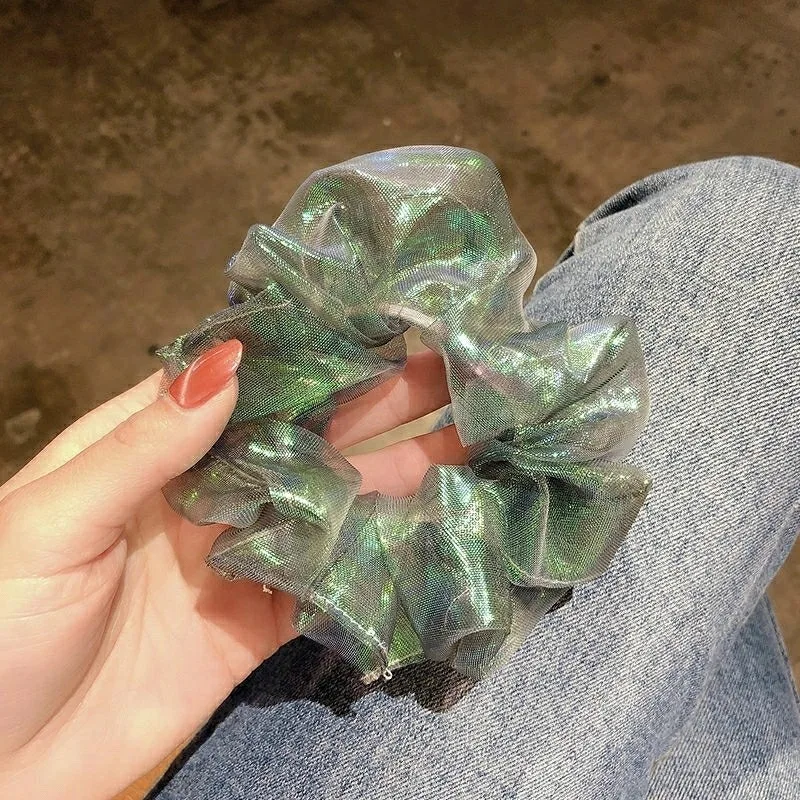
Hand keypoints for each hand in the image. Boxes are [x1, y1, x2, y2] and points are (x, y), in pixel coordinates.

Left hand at [0, 341, 464, 798]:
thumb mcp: (51, 521)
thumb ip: (144, 445)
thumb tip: (228, 361)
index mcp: (154, 447)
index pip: (246, 382)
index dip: (313, 353)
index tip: (382, 323)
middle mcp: (209, 490)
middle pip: (306, 436)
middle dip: (379, 403)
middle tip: (454, 372)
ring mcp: (241, 554)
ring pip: (331, 503)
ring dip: (397, 474)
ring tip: (467, 440)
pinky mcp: (261, 621)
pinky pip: (330, 581)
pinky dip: (379, 557)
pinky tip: (435, 527)